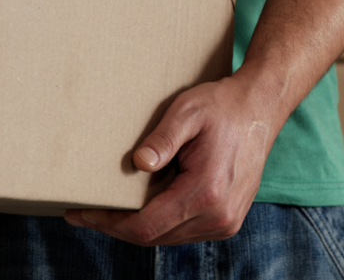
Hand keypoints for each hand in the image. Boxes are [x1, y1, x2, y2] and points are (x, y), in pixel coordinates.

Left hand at [64, 71, 281, 245]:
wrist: (262, 108)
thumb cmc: (224, 106)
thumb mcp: (189, 111)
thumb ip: (163, 138)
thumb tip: (137, 163)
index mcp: (207, 192)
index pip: (146, 227)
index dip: (109, 224)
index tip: (81, 213)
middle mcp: (219, 215)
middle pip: (153, 238)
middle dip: (116, 227)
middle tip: (85, 213)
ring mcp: (227, 221)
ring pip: (168, 238)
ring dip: (138, 227)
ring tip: (109, 210)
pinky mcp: (228, 220)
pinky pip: (184, 231)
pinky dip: (160, 223)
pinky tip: (143, 207)